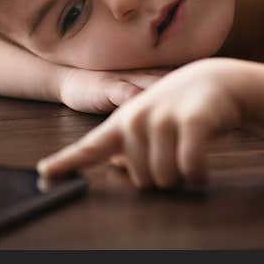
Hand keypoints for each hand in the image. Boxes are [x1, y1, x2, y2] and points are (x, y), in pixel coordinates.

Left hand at [40, 59, 243, 187]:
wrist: (219, 82)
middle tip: (177, 148)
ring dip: (184, 176)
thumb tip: (117, 164)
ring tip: (190, 147)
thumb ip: (130, 145)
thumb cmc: (183, 107)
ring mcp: (161, 120)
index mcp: (123, 123)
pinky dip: (199, 173)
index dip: (66, 162)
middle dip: (164, 176)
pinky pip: (190, 169)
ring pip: (166, 179)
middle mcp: (136, 120)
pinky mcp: (190, 123)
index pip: (89, 147)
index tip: (44, 173)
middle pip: (142, 181)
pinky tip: (203, 162)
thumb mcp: (150, 121)